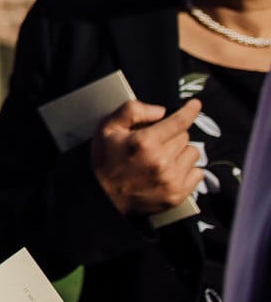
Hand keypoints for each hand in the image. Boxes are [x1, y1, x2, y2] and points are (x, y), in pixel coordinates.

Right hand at [91, 99, 202, 216]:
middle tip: (157, 141)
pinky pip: (198, 173)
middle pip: (185, 137)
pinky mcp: (177, 195)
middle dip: (173, 135)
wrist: (103, 197)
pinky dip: (188, 169)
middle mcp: (161, 161)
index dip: (189, 110)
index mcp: (145, 142)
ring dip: (181, 152)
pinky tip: (172, 170)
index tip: (195, 104)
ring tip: (164, 156)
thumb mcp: (107, 127)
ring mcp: (171, 179)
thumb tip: (161, 111)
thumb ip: (132, 111)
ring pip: (193, 154)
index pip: (177, 122)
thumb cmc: (105, 160)